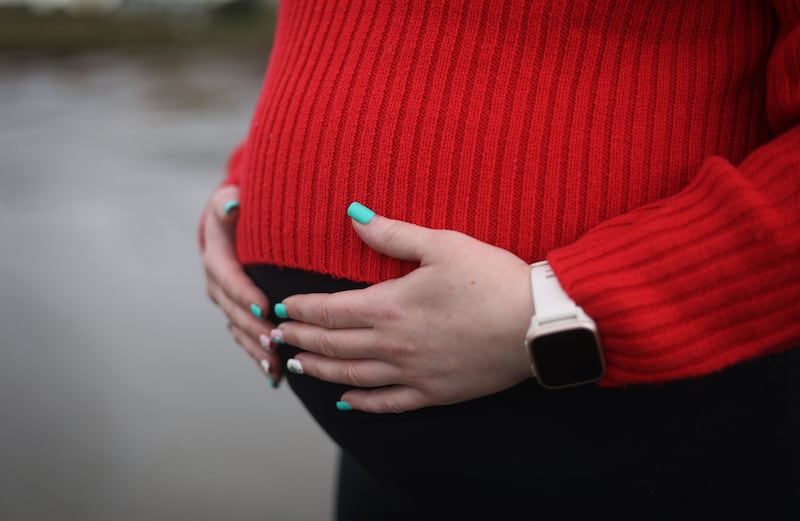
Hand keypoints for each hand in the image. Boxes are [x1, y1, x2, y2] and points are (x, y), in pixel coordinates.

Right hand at [201, 185, 281, 386]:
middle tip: (273, 342)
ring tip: (274, 364)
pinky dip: (258, 355)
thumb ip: (230, 201)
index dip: (243, 293)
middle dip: (251, 328)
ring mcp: (227, 301)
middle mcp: (217, 281)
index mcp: (216, 254)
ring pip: (238, 328)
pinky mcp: (239, 313)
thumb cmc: (244, 205)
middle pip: (232, 310)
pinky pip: (246, 336)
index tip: (263, 307)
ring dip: (254, 348)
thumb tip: (231, 205)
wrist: (242, 218)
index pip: (227, 276)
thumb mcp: (233, 195)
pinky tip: (274, 375)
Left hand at [273, 204, 534, 412]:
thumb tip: (353, 215)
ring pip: (351, 377)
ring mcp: (412, 373)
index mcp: (389, 306)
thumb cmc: (492, 278)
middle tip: (276, 338)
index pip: (329, 311)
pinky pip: (388, 403)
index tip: (280, 307)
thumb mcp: (442, 245)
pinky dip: (362, 403)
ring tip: (296, 368)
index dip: (300, 310)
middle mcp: (393, 345)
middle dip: (299, 341)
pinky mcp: (434, 392)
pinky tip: (346, 403)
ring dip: (319, 372)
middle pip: (332, 346)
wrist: (537, 324)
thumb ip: (393, 235)